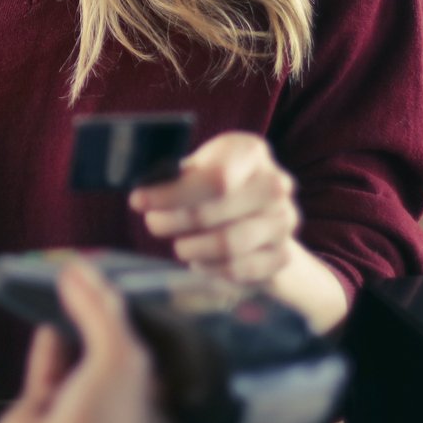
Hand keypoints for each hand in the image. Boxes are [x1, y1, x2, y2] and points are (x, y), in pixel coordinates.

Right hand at [0, 261, 181, 422]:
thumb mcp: (119, 359)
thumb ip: (102, 312)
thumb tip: (79, 272)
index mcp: (161, 415)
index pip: (163, 359)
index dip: (153, 324)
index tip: (141, 286)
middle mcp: (124, 417)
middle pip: (120, 357)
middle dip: (110, 321)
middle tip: (101, 280)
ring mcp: (82, 417)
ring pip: (82, 361)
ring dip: (76, 327)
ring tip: (72, 289)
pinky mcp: (44, 416)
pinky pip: (49, 371)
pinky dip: (49, 347)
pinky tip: (48, 321)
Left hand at [133, 132, 300, 286]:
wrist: (262, 216)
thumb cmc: (218, 187)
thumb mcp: (198, 169)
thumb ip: (174, 177)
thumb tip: (143, 192)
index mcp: (252, 152)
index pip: (214, 178)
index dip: (172, 194)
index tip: (138, 201)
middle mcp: (276, 184)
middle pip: (216, 211)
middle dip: (174, 221)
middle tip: (153, 224)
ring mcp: (284, 221)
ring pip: (229, 244)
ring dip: (193, 248)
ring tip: (179, 246)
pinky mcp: (283, 255)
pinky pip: (239, 270)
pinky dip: (213, 268)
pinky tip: (201, 261)